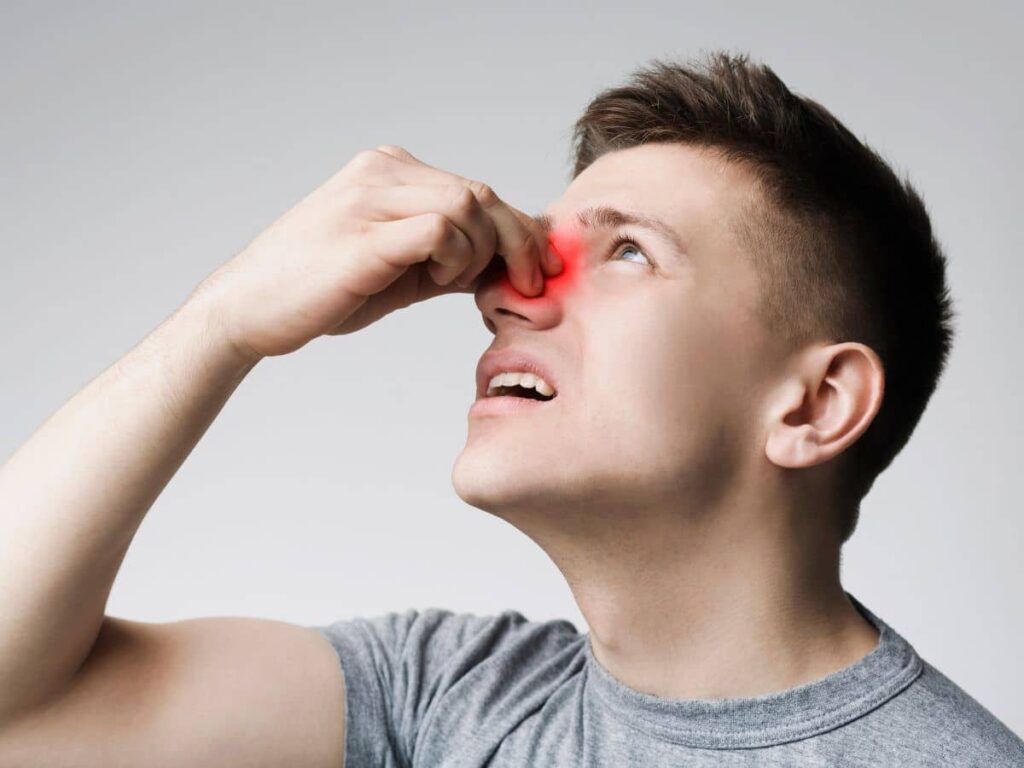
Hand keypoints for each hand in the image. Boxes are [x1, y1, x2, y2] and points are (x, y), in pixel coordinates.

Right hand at [186, 144, 559, 361]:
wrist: (249, 309)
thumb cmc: (324, 291)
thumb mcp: (400, 268)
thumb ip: (448, 255)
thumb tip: (508, 265)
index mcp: (389, 171)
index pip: (477, 190)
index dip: (518, 230)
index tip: (537, 270)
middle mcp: (381, 171)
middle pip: (481, 193)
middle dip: (518, 242)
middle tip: (529, 284)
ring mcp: (370, 197)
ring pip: (468, 204)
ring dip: (481, 253)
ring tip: (452, 283)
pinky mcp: (364, 233)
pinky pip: (440, 228)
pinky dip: (457, 257)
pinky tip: (439, 281)